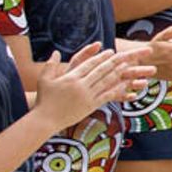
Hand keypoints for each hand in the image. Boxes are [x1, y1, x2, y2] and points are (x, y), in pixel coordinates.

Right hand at [36, 43, 151, 128]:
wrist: (46, 120)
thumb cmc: (44, 99)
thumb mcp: (44, 79)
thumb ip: (51, 64)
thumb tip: (56, 52)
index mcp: (71, 78)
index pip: (89, 64)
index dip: (101, 57)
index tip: (110, 51)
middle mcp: (81, 86)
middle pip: (101, 71)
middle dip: (113, 62)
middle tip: (124, 55)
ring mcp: (87, 96)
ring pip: (106, 82)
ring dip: (118, 73)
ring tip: (127, 67)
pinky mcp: (91, 106)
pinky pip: (106, 96)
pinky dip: (116, 90)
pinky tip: (125, 85)